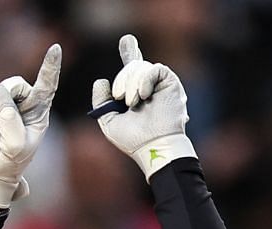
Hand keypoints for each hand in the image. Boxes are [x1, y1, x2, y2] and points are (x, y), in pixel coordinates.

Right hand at [0, 43, 59, 207]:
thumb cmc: (9, 162)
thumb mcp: (14, 146)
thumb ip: (10, 120)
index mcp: (40, 112)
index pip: (48, 85)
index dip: (50, 66)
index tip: (55, 48)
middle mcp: (25, 103)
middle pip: (15, 83)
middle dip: (4, 100)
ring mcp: (7, 103)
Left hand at [91, 34, 194, 180]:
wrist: (153, 146)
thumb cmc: (132, 139)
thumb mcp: (108, 121)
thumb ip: (101, 102)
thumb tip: (100, 80)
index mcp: (135, 93)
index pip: (132, 67)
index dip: (130, 51)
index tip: (127, 40)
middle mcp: (148, 86)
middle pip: (132, 66)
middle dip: (121, 79)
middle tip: (119, 98)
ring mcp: (160, 84)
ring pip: (141, 67)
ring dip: (131, 84)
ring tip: (133, 103)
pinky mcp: (170, 83)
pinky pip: (155, 69)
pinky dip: (144, 80)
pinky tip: (143, 95)